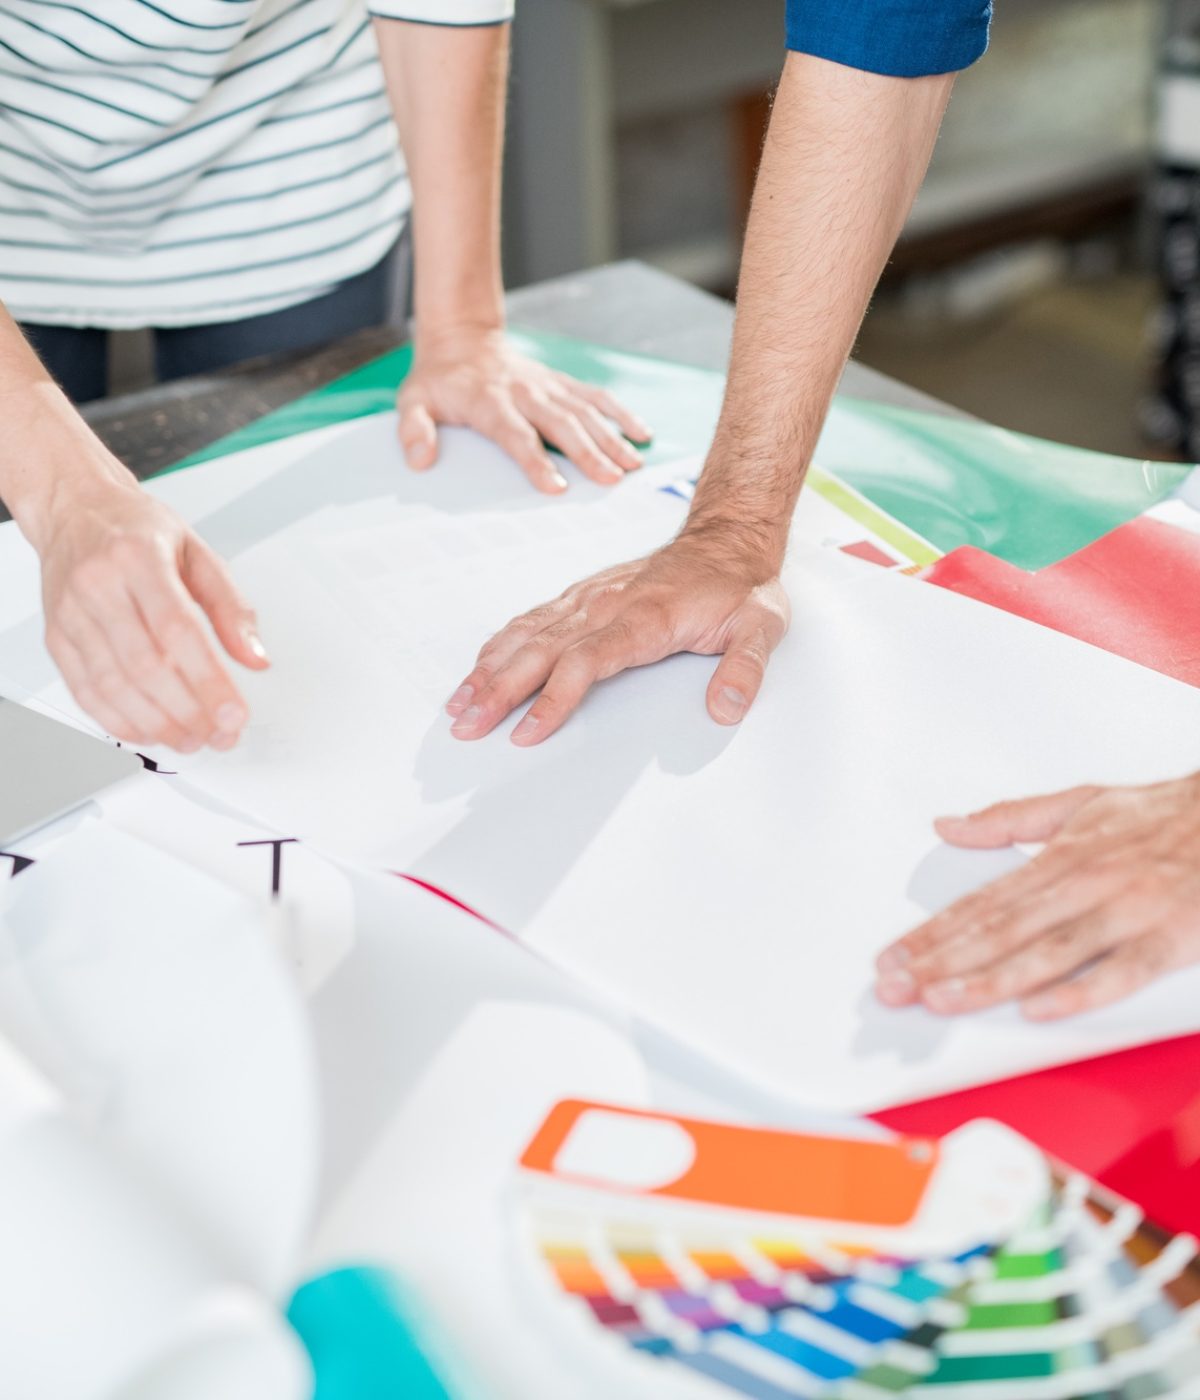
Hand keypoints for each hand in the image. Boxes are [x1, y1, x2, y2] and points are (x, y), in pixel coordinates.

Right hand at [37, 479, 268, 751]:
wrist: (76, 508)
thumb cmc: (138, 529)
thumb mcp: (199, 552)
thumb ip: (231, 607)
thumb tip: (255, 657)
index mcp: (139, 558)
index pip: (177, 631)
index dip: (207, 680)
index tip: (233, 714)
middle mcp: (98, 585)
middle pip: (144, 666)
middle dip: (187, 712)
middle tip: (220, 735)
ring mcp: (71, 613)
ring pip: (112, 685)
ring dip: (156, 724)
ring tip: (192, 739)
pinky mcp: (56, 637)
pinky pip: (84, 691)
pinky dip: (119, 720)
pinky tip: (150, 730)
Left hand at [397, 327, 651, 493]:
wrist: (461, 338)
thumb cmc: (438, 380)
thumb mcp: (412, 401)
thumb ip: (414, 430)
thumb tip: (420, 460)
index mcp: (489, 402)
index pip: (516, 435)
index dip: (536, 461)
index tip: (556, 486)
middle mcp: (524, 393)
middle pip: (561, 424)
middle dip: (589, 452)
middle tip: (612, 479)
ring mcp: (547, 386)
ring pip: (585, 411)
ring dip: (612, 438)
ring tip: (633, 466)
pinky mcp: (562, 383)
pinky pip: (597, 396)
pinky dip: (621, 413)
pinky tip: (643, 434)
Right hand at [445, 531, 789, 744]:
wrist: (728, 538)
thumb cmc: (740, 586)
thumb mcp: (762, 626)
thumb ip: (745, 668)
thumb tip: (726, 709)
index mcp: (644, 618)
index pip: (585, 661)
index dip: (552, 698)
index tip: (526, 731)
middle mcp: (606, 605)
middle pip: (540, 651)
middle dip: (498, 690)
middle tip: (467, 726)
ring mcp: (589, 598)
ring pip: (527, 634)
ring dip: (489, 669)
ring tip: (459, 704)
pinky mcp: (582, 596)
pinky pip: (532, 619)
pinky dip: (501, 644)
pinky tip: (481, 666)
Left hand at [874, 775, 1199, 1019]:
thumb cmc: (1166, 816)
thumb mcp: (1084, 802)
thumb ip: (1012, 818)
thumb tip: (950, 824)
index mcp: (1062, 857)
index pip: (982, 903)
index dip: (933, 932)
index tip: (892, 957)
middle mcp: (1087, 882)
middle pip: (1001, 930)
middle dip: (942, 961)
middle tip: (894, 987)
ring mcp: (1127, 911)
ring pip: (1048, 952)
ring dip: (990, 979)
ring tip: (941, 999)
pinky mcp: (1171, 938)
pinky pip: (1120, 971)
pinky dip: (1079, 990)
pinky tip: (1037, 1008)